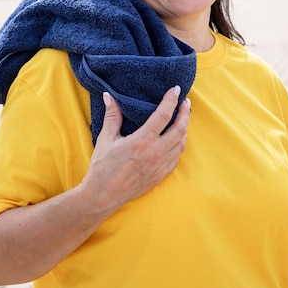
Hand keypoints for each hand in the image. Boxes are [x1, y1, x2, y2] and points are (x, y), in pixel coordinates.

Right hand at [80, 86, 190, 216]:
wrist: (102, 196)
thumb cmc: (102, 168)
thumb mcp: (105, 139)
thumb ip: (112, 116)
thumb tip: (109, 96)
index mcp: (142, 141)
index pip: (164, 115)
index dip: (171, 100)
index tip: (176, 90)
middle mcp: (154, 153)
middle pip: (180, 129)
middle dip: (185, 113)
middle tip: (185, 103)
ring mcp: (159, 166)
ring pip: (181, 144)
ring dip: (185, 129)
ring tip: (182, 119)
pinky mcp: (160, 176)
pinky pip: (176, 158)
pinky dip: (179, 146)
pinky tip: (175, 140)